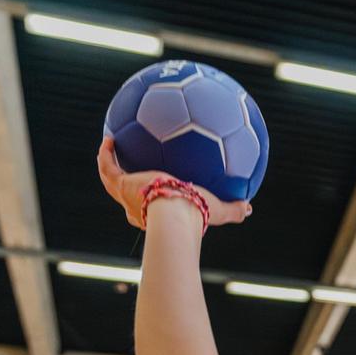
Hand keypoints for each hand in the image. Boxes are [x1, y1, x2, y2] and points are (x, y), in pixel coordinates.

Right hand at [96, 136, 250, 229]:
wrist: (175, 214)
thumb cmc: (195, 215)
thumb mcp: (218, 211)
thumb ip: (233, 209)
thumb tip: (249, 207)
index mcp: (157, 216)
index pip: (151, 211)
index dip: (150, 204)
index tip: (152, 192)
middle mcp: (138, 210)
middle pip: (127, 200)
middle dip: (124, 188)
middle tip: (125, 175)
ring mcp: (127, 198)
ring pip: (110, 182)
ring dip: (107, 166)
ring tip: (109, 149)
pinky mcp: (122, 184)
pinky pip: (107, 166)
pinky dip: (106, 153)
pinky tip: (109, 138)